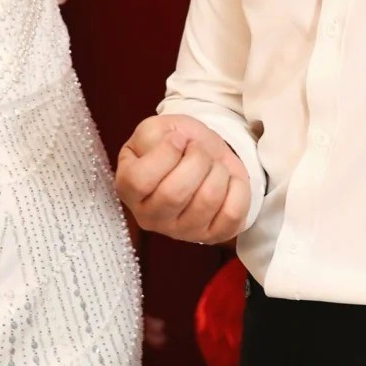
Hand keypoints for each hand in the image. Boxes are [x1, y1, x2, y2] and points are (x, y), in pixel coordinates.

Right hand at [116, 115, 250, 243]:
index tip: (178, 139)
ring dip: (217, 171)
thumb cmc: (176, 143)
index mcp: (128, 189)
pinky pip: (232, 214)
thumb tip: (176, 145)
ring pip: (207, 201)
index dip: (164, 154)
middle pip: (175, 193)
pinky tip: (227, 181)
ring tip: (212, 165)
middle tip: (198, 150)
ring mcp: (181, 232)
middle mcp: (150, 217)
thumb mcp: (155, 129)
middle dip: (196, 160)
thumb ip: (152, 135)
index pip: (141, 181)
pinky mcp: (212, 236)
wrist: (204, 155)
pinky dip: (237, 189)